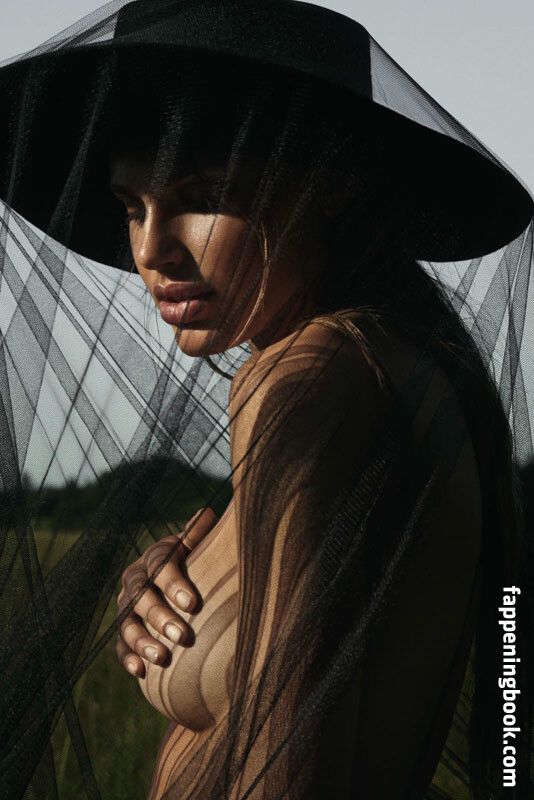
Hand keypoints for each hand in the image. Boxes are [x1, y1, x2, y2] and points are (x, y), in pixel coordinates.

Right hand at [115, 506, 218, 677]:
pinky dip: (128, 658)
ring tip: (161, 658)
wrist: (186, 587)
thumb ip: (202, 534)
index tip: (193, 603)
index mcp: (156, 556)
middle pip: (141, 596)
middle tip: (182, 635)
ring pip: (126, 622)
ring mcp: (127, 606)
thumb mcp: (203, 547)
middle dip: (160, 616)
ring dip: (142, 641)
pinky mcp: (125, 631)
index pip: (160, 565)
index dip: (174, 583)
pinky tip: (140, 672)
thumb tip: (205, 515)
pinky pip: (119, 646)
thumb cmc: (201, 564)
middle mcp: (136, 579)